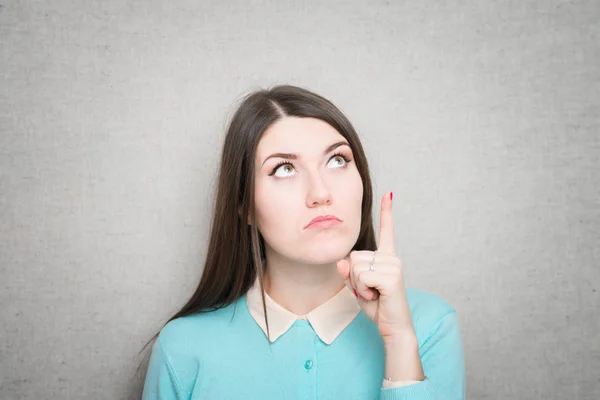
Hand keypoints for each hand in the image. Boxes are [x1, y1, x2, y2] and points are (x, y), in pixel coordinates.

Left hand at [336, 192, 414, 340]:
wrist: (393, 327)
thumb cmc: (378, 306)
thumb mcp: (357, 286)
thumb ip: (348, 272)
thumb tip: (341, 261)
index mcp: (386, 258)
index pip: (387, 230)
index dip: (387, 212)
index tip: (390, 193)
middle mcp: (392, 258)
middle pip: (354, 256)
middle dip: (353, 276)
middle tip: (370, 290)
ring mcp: (393, 266)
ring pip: (356, 267)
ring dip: (358, 284)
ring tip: (374, 293)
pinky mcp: (392, 276)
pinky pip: (362, 276)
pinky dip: (363, 289)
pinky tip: (376, 296)